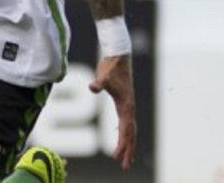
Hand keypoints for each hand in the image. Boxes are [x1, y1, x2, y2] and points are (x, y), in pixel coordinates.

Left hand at [89, 55, 136, 169]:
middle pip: (130, 134)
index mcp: (126, 105)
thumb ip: (99, 83)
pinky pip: (126, 123)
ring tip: (124, 159)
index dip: (121, 144)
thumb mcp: (103, 75)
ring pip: (130, 130)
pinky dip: (125, 134)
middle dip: (128, 151)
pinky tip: (121, 139)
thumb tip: (92, 87)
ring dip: (128, 145)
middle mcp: (129, 108)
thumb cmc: (111, 67)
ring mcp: (128, 106)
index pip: (125, 130)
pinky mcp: (124, 103)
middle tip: (124, 167)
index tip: (117, 157)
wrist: (118, 56)